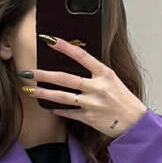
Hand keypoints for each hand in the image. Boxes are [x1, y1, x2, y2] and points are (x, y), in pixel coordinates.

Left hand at [31, 37, 147, 139]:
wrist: (134, 122)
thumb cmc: (123, 99)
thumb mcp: (112, 80)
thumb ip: (95, 72)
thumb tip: (73, 65)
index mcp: (105, 74)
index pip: (82, 56)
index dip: (65, 47)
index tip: (49, 40)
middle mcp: (98, 88)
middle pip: (65, 79)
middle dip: (43, 75)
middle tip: (27, 72)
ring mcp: (92, 104)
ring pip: (62, 97)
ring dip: (43, 94)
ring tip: (29, 90)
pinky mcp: (89, 118)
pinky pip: (68, 112)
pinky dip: (58, 110)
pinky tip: (48, 107)